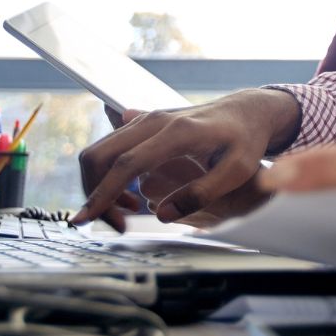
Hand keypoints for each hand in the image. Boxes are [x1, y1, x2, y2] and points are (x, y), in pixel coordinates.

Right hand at [74, 89, 300, 230]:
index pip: (127, 164)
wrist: (248, 111)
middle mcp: (156, 120)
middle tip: (116, 224)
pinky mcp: (144, 124)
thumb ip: (203, 193)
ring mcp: (147, 119)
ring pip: (101, 151)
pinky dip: (108, 175)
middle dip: (95, 193)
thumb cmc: (246, 139)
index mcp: (178, 132)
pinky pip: (111, 149)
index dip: (104, 193)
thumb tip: (162, 214)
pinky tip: (131, 195)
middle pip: (100, 154)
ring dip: (101, 186)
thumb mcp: (238, 170)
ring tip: (127, 213)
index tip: (87, 219)